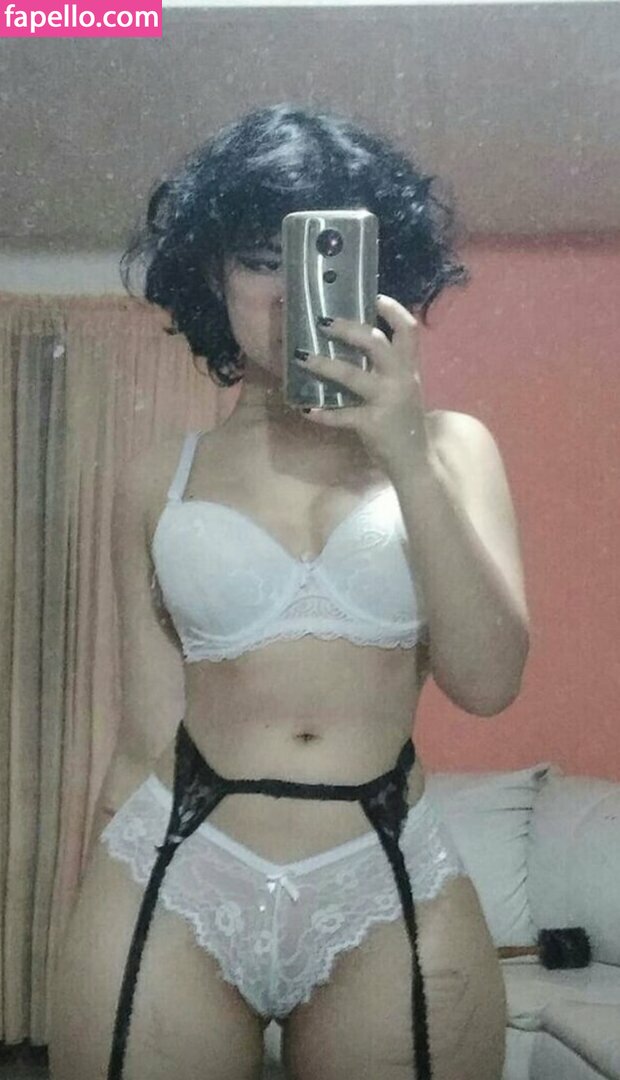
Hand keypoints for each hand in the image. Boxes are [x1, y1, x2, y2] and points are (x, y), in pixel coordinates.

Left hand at [294, 295, 430, 471]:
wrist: (417, 461)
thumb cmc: (405, 423)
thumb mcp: (404, 390)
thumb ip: (388, 370)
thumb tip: (355, 350)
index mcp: (409, 368)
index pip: (409, 329)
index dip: (393, 310)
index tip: (373, 295)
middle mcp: (401, 379)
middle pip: (376, 342)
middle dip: (348, 329)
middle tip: (323, 322)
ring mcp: (387, 401)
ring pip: (353, 374)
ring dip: (324, 365)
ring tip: (301, 358)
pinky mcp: (373, 424)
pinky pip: (342, 415)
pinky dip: (323, 412)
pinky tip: (306, 409)